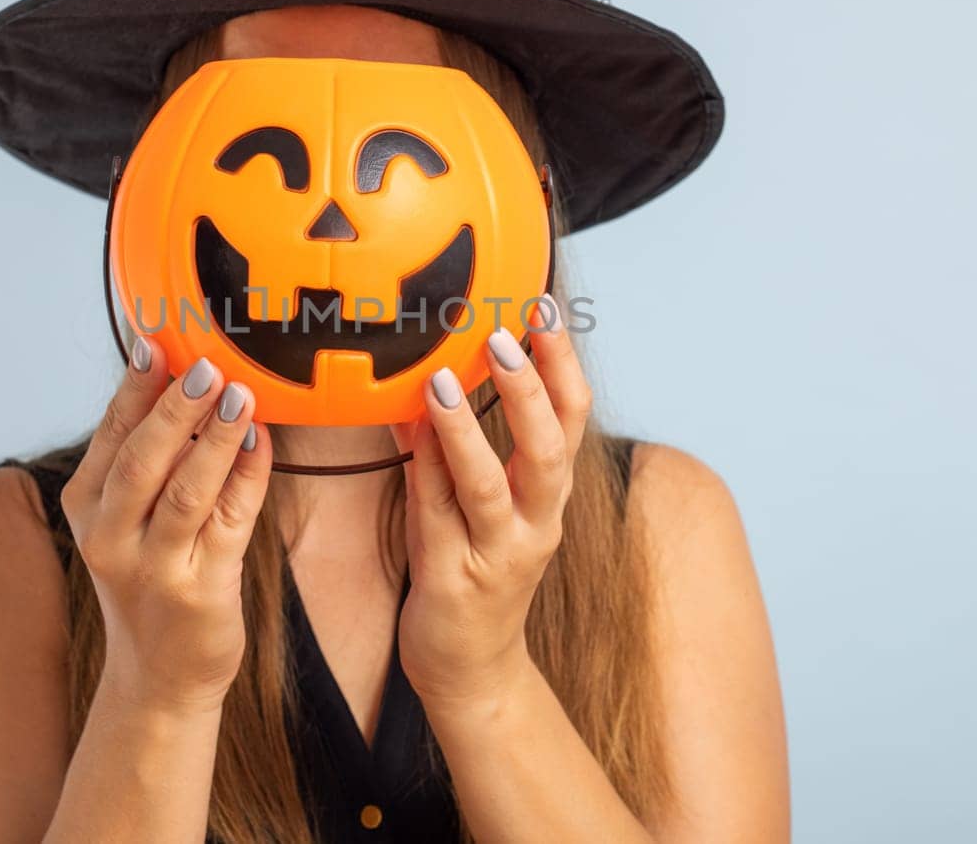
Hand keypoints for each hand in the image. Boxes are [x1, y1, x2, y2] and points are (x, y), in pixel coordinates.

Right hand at [61, 338, 270, 713]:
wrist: (158, 675)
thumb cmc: (149, 578)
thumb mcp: (126, 516)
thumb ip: (147, 454)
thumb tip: (179, 375)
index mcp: (87, 506)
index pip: (111, 433)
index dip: (136, 386)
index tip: (157, 341)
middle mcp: (110, 537)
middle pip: (143, 460)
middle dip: (175, 409)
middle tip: (207, 366)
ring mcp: (155, 568)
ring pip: (187, 490)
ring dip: (217, 438)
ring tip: (240, 395)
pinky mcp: (201, 591)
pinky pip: (231, 522)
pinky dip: (248, 477)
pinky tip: (262, 443)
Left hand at [389, 294, 589, 709]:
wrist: (470, 667)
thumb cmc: (472, 568)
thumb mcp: (480, 500)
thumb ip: (462, 441)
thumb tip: (434, 369)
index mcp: (548, 495)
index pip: (571, 420)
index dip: (563, 364)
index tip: (544, 309)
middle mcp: (535, 522)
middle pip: (549, 450)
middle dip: (530, 389)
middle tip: (506, 335)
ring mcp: (496, 554)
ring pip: (491, 486)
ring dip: (467, 429)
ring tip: (440, 381)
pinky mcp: (453, 579)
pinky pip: (438, 516)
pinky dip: (423, 469)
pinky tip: (405, 429)